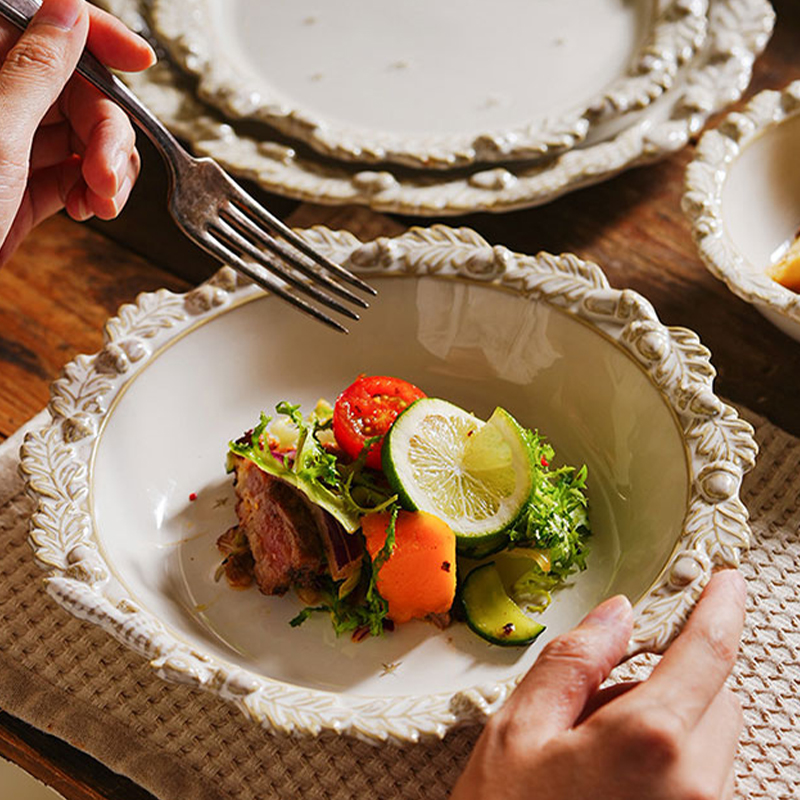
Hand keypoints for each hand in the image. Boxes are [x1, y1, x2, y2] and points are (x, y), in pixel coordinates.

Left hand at [0, 0, 154, 264]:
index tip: (139, 59)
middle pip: (78, 91)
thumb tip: (69, 10)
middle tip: (109, 173)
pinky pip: (77, 174)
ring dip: (109, 169)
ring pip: (85, 135)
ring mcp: (11, 146)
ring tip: (103, 201)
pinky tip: (89, 208)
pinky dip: (95, 192)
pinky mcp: (24, 187)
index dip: (95, 35)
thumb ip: (37, 68)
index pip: (44, 25)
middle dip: (108, 133)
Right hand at [452, 569, 745, 799]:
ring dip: (674, 719)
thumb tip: (616, 616)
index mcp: (650, 741)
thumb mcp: (519, 730)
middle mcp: (696, 785)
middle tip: (610, 691)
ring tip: (600, 750)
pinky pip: (705, 777)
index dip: (721, 605)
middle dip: (678, 673)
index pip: (708, 652)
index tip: (728, 579)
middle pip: (718, 695)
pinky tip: (616, 780)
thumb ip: (575, 662)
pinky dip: (675, 758)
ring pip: (714, 737)